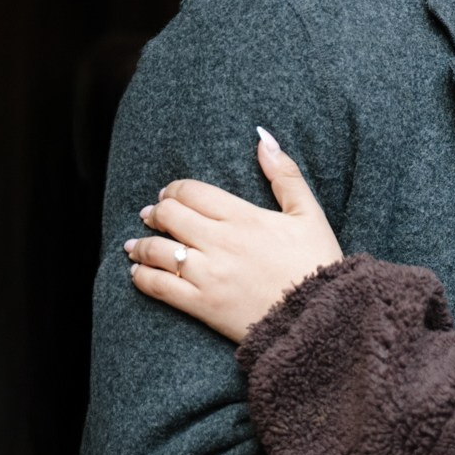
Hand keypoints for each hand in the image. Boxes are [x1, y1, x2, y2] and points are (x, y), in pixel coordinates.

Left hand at [124, 136, 342, 341]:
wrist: (320, 317)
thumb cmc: (317, 264)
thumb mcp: (309, 213)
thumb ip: (285, 174)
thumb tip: (263, 138)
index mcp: (243, 216)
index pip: (192, 192)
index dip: (174, 190)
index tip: (169, 195)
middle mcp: (220, 241)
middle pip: (169, 216)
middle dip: (155, 213)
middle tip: (150, 216)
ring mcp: (208, 274)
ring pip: (158, 250)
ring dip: (141, 245)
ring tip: (135, 245)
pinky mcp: (202, 305)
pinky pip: (159, 286)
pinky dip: (142, 277)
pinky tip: (138, 274)